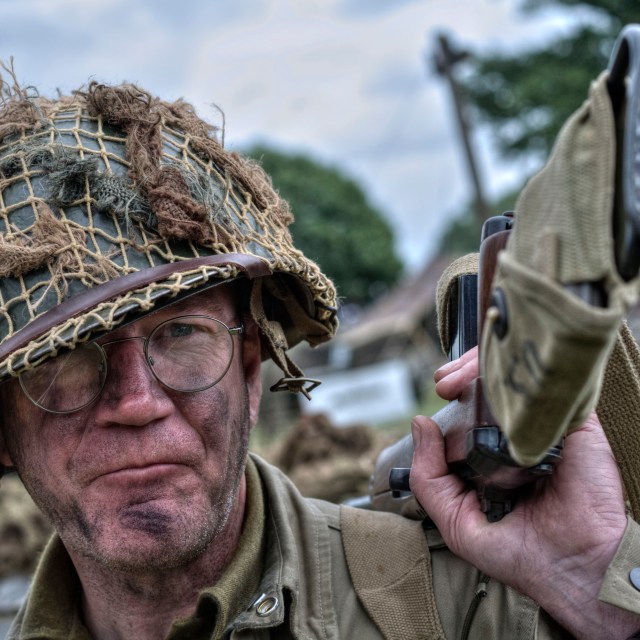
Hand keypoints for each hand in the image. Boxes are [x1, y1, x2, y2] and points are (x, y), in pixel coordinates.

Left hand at [410, 348, 639, 638]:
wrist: (574, 571)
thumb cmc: (517, 551)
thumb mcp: (454, 518)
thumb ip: (429, 477)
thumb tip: (420, 422)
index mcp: (496, 451)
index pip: (475, 404)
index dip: (456, 387)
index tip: (441, 384)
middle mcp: (522, 434)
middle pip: (493, 382)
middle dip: (464, 371)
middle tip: (445, 380)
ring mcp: (548, 426)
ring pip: (518, 377)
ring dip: (483, 366)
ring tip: (458, 378)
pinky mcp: (576, 425)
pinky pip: (550, 387)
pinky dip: (523, 374)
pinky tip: (496, 378)